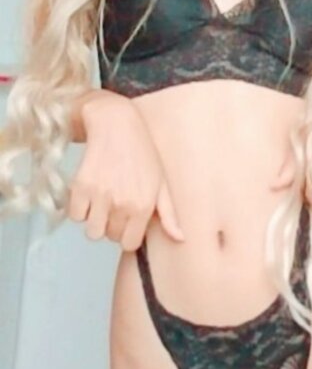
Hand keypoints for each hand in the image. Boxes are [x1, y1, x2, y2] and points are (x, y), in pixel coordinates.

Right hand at [67, 94, 183, 250]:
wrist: (116, 124)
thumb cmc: (142, 153)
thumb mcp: (161, 182)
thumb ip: (169, 214)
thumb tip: (180, 238)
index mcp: (144, 205)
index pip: (129, 244)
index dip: (126, 234)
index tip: (126, 220)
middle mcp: (122, 203)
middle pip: (109, 237)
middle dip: (110, 224)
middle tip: (114, 204)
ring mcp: (100, 195)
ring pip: (91, 231)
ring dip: (94, 219)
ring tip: (101, 200)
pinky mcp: (80, 186)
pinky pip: (74, 215)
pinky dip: (79, 207)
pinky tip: (89, 192)